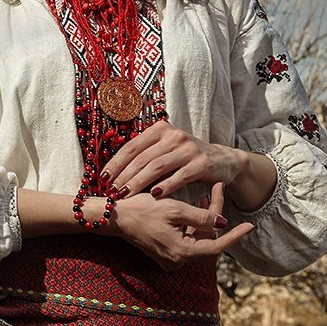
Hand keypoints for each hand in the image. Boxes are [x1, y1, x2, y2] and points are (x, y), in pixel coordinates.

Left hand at [102, 121, 244, 199]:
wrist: (223, 161)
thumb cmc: (186, 159)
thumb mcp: (165, 152)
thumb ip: (145, 157)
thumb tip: (115, 174)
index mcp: (160, 130)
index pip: (132, 146)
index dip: (116, 163)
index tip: (103, 178)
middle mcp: (173, 136)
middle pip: (142, 157)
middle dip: (124, 175)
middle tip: (111, 190)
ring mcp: (188, 148)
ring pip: (157, 166)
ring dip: (139, 182)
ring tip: (126, 194)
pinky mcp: (202, 163)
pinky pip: (179, 176)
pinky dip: (165, 185)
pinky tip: (154, 195)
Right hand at [109, 182, 252, 269]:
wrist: (113, 218)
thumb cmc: (141, 210)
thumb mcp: (173, 209)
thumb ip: (200, 217)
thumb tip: (223, 223)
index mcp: (183, 252)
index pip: (217, 245)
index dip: (235, 235)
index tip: (250, 225)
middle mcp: (178, 260)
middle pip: (206, 239)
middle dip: (213, 216)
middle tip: (216, 190)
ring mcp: (170, 258)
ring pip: (195, 238)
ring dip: (201, 218)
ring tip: (204, 195)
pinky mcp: (164, 252)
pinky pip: (184, 239)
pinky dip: (190, 224)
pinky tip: (191, 206)